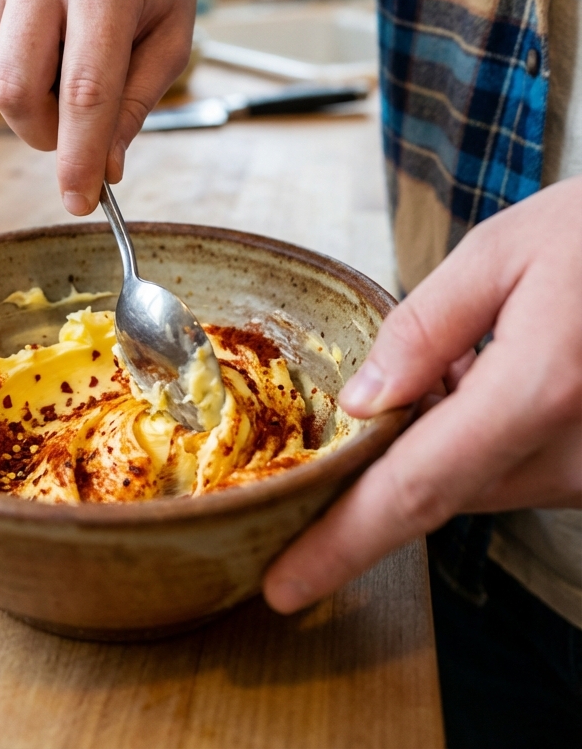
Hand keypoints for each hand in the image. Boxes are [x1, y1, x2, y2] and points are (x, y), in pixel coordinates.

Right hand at [0, 0, 259, 214]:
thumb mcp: (170, 45)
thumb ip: (134, 108)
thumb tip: (100, 170)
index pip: (85, 90)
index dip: (79, 157)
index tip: (79, 202)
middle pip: (15, 90)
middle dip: (44, 132)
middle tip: (72, 130)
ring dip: (21, 99)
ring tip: (58, 64)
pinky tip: (30, 39)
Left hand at [264, 176, 581, 612]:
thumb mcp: (503, 253)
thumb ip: (425, 328)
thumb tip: (361, 403)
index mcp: (539, 391)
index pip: (416, 488)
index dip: (343, 542)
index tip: (285, 585)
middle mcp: (569, 456)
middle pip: (437, 485)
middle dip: (385, 450)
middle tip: (386, 373)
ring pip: (472, 478)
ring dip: (439, 429)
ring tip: (470, 344)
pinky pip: (510, 466)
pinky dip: (479, 429)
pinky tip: (494, 365)